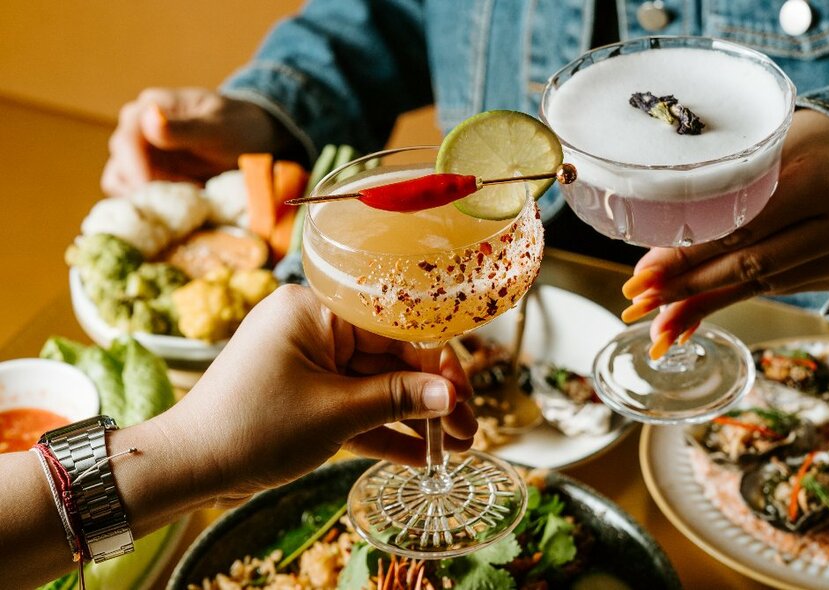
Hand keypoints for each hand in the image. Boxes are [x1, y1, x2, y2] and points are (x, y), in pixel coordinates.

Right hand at [101, 87, 291, 195]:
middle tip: (176, 209)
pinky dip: (155, 207)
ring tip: (181, 211)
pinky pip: (139, 197)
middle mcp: (138, 130)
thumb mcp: (218, 128)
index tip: (155, 192)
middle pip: (120, 167)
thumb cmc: (239, 126)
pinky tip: (183, 212)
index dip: (136, 169)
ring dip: (146, 202)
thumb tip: (148, 118)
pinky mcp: (151, 177)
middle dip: (144, 192)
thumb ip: (185, 128)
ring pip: (123, 185)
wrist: (256, 138)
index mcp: (150, 108)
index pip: (127, 140)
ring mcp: (142, 155)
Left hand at [155, 285, 476, 505]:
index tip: (465, 396)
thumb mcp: (333, 413)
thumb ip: (396, 399)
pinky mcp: (307, 394)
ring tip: (457, 447)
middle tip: (469, 431)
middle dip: (430, 398)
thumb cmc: (251, 428)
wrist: (188, 467)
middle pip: (390, 357)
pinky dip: (383, 429)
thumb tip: (451, 396)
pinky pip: (354, 406)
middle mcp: (313, 328)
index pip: (393, 327)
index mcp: (314, 309)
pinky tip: (421, 455)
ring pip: (376, 385)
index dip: (436, 364)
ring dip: (413, 417)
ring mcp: (310, 362)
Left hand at [619, 109, 828, 354]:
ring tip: (657, 325)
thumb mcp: (782, 143)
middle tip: (638, 301)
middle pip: (750, 263)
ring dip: (704, 306)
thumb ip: (730, 181)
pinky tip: (694, 319)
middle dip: (687, 287)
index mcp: (822, 180)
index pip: (743, 226)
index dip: (689, 254)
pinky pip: (779, 290)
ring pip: (763, 285)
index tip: (642, 273)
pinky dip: (732, 302)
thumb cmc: (822, 140)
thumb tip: (658, 227)